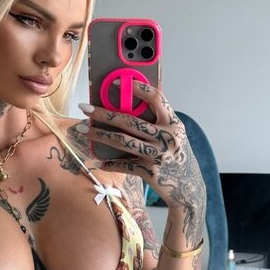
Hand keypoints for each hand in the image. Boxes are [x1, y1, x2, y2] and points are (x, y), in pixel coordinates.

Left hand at [72, 84, 204, 218]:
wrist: (188, 186)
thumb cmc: (176, 155)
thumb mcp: (173, 135)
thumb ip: (158, 122)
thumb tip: (125, 107)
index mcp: (173, 123)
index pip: (156, 98)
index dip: (137, 88)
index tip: (115, 83)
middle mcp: (166, 137)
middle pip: (129, 121)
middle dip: (103, 113)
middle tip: (84, 108)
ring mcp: (158, 155)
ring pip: (122, 141)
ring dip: (98, 134)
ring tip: (82, 130)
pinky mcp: (150, 171)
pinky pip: (124, 164)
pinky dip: (108, 163)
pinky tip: (96, 160)